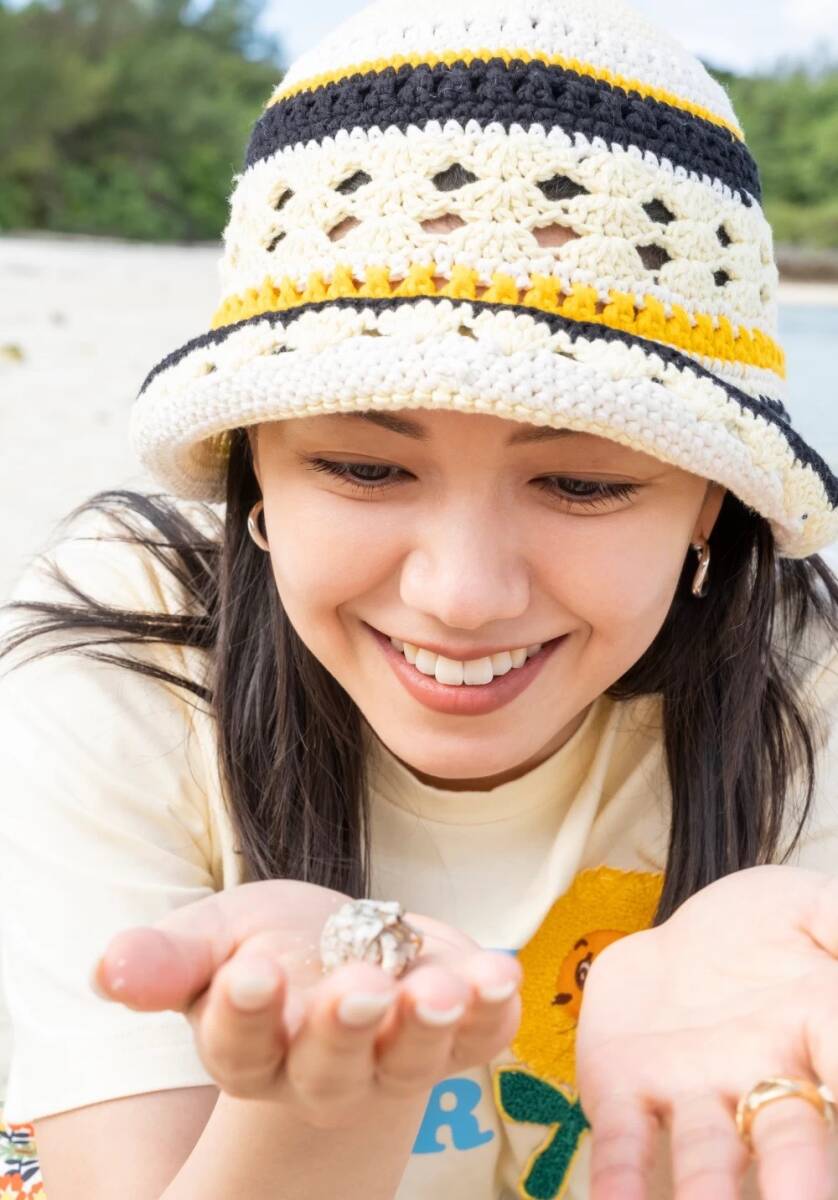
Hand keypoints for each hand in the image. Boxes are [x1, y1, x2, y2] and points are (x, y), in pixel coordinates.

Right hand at [92, 880, 521, 1128]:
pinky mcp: (458, 1038)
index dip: (247, 1013)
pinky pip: (479, 1037)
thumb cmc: (269, 946)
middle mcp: (324, 1070)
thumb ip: (167, 957)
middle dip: (345, 1029)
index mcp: (252, 1049)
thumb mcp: (213, 938)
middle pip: (331, 1065)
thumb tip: (107, 968)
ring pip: (411, 1059)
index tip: (254, 973)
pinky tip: (497, 973)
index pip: (241, 1046)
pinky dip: (491, 1009)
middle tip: (357, 989)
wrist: (343, 951)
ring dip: (427, 1024)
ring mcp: (397, 1059)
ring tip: (437, 986)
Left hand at [575, 865, 837, 1199]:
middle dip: (796, 1185)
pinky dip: (620, 1179)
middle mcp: (764, 1080)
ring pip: (708, 1157)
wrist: (675, 935)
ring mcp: (694, 1093)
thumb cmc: (759, 928)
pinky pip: (626, 1140)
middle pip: (790, 1145)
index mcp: (819, 1028)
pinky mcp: (624, 1091)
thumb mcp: (807, 905)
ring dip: (706, 1196)